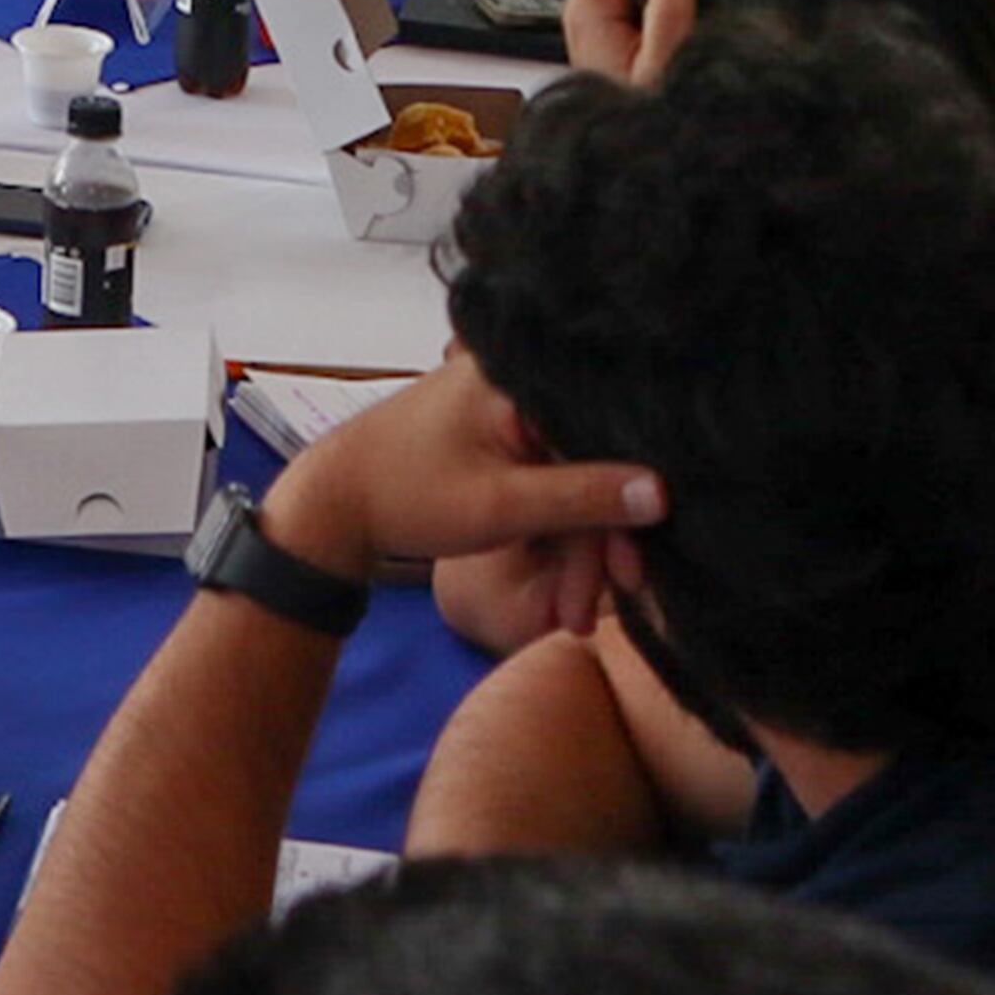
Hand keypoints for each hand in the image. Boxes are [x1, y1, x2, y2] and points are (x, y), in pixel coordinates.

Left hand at [264, 350, 662, 641]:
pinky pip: (545, 481)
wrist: (332, 504)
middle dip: (590, 547)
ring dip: (570, 552)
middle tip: (583, 611)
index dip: (625, 508)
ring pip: (567, 482)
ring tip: (564, 617)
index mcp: (517, 376)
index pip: (601, 437)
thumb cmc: (406, 494)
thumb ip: (583, 498)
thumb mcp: (502, 506)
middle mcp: (517, 381)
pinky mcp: (497, 437)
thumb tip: (663, 492)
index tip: (631, 569)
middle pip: (586, 466)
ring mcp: (506, 409)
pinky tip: (555, 588)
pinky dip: (549, 531)